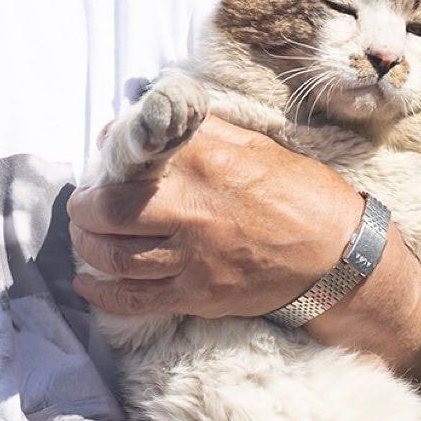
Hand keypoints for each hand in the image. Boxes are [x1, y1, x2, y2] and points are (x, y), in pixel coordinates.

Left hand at [70, 115, 420, 397]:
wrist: (338, 257)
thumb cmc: (301, 196)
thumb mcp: (255, 147)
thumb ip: (202, 134)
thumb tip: (155, 120)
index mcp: (205, 162)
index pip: (134, 152)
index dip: (108, 154)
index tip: (104, 157)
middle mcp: (190, 210)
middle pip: (107, 210)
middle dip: (84, 208)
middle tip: (83, 205)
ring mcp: (190, 258)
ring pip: (113, 256)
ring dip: (87, 247)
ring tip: (85, 238)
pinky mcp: (195, 295)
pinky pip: (134, 300)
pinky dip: (102, 294)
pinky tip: (89, 284)